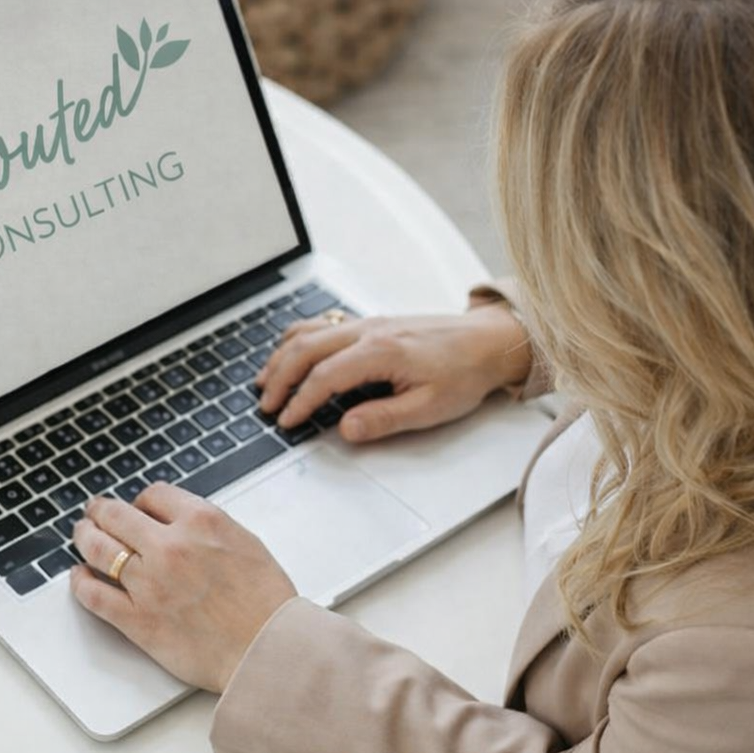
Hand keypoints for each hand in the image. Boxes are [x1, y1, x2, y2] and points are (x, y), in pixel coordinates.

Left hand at [69, 483, 296, 693]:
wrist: (267, 650)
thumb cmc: (265, 603)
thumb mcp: (245, 542)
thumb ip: (209, 527)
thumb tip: (181, 522)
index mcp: (201, 521)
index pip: (153, 495)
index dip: (140, 501)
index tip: (137, 508)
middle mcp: (170, 546)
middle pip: (116, 515)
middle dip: (101, 511)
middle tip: (94, 513)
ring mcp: (149, 583)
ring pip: (98, 549)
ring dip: (84, 538)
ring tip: (81, 535)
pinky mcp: (137, 620)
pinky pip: (94, 595)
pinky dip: (80, 582)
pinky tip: (79, 577)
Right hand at [255, 303, 531, 441]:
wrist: (488, 342)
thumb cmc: (463, 374)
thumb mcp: (429, 408)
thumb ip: (384, 419)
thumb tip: (345, 429)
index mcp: (382, 351)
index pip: (325, 376)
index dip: (301, 400)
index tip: (287, 421)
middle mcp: (369, 331)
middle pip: (307, 348)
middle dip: (280, 377)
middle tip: (266, 405)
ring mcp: (368, 323)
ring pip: (310, 331)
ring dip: (283, 355)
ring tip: (265, 380)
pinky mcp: (372, 323)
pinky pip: (323, 324)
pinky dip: (299, 340)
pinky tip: (292, 354)